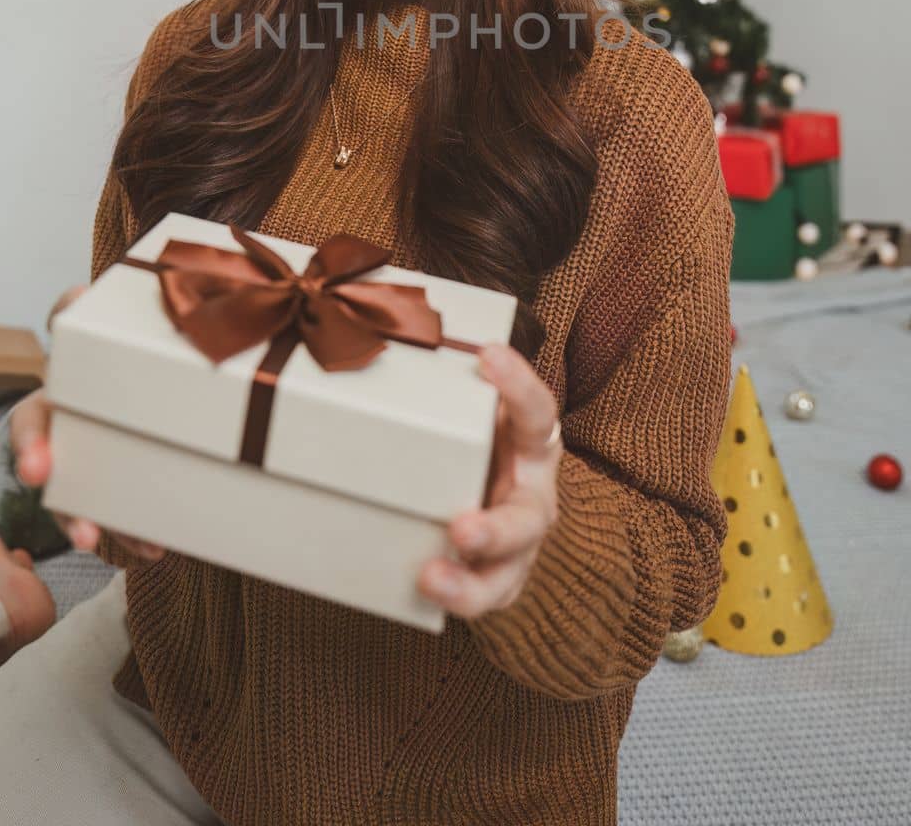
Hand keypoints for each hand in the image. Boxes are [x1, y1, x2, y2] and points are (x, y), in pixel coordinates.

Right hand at [11, 285, 165, 563]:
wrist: (139, 357)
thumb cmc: (109, 343)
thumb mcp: (92, 323)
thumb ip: (80, 310)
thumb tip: (77, 295)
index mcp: (54, 398)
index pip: (30, 422)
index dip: (32, 448)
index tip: (38, 471)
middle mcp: (65, 436)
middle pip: (58, 480)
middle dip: (65, 509)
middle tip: (81, 532)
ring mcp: (90, 460)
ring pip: (87, 501)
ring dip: (103, 526)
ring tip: (128, 545)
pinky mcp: (119, 478)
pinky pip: (121, 509)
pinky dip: (138, 529)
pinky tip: (160, 544)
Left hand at [417, 342, 561, 617]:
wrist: (496, 485)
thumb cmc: (472, 434)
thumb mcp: (470, 405)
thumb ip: (443, 377)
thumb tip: (374, 314)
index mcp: (532, 442)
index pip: (536, 410)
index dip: (518, 384)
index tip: (487, 354)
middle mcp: (533, 494)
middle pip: (528, 516)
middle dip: (496, 526)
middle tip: (461, 525)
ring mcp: (519, 545)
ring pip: (508, 570)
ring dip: (472, 578)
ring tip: (432, 574)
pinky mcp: (498, 577)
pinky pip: (484, 595)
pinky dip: (458, 596)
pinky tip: (425, 586)